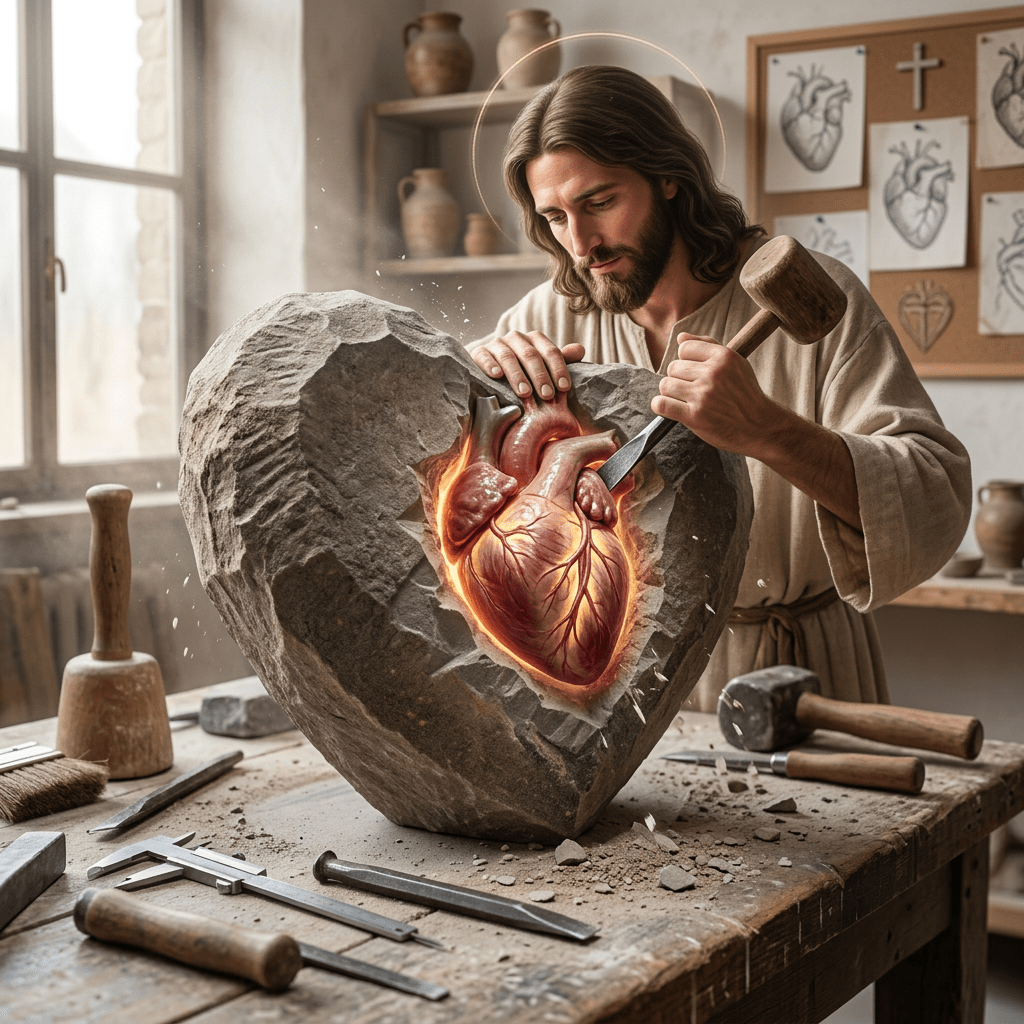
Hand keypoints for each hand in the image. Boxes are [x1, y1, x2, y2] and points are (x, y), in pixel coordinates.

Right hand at [472, 330, 584, 400]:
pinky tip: (497, 376)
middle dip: (540, 376)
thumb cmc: (522, 372)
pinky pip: (484, 356)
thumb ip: (560, 360)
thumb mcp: (543, 367)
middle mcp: (516, 338)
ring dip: (518, 375)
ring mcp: (497, 344)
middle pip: (531, 354)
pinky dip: (491, 365)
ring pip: (508, 356)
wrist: (489, 370)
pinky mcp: (479, 353)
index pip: (550, 351)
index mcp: (534, 340)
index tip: (564, 388)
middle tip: (547, 396)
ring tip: (525, 393)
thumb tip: (580, 350)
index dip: (558, 369)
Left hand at [652, 334, 776, 455]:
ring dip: (670, 393)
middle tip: (693, 390)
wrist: (760, 426)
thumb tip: (680, 337)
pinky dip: (660, 406)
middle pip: (673, 367)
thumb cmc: (745, 395)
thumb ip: (708, 346)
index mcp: (723, 356)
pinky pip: (661, 404)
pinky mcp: (695, 416)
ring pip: (665, 384)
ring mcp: (703, 395)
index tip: (695, 373)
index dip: (686, 360)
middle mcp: (713, 373)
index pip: (684, 348)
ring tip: (685, 400)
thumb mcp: (736, 364)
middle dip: (679, 379)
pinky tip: (671, 409)